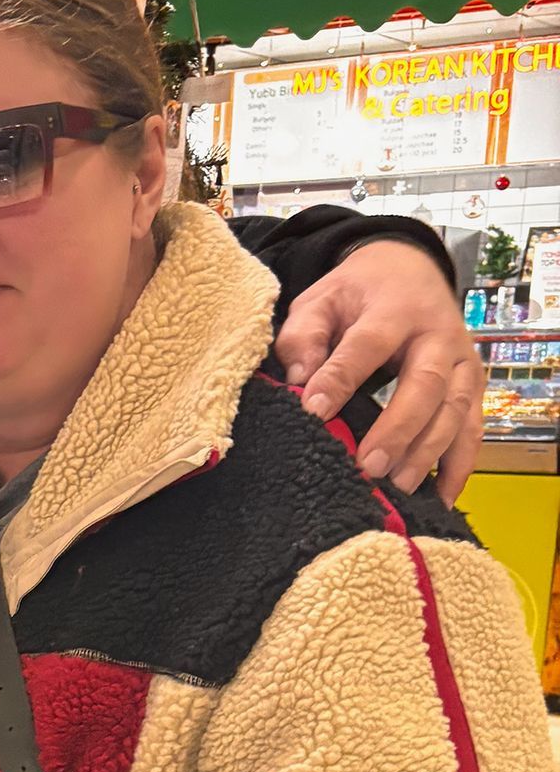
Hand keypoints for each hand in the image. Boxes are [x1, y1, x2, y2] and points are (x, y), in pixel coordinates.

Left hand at [275, 240, 482, 503]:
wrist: (409, 272)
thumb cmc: (358, 293)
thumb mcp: (322, 299)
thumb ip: (304, 335)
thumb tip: (298, 378)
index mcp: (395, 310)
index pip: (368, 346)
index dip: (341, 378)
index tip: (314, 412)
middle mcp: (438, 337)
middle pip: (426, 385)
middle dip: (398, 429)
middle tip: (368, 467)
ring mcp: (462, 364)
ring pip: (454, 412)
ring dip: (427, 454)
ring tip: (397, 488)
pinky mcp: (473, 388)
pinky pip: (472, 430)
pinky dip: (459, 467)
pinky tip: (439, 499)